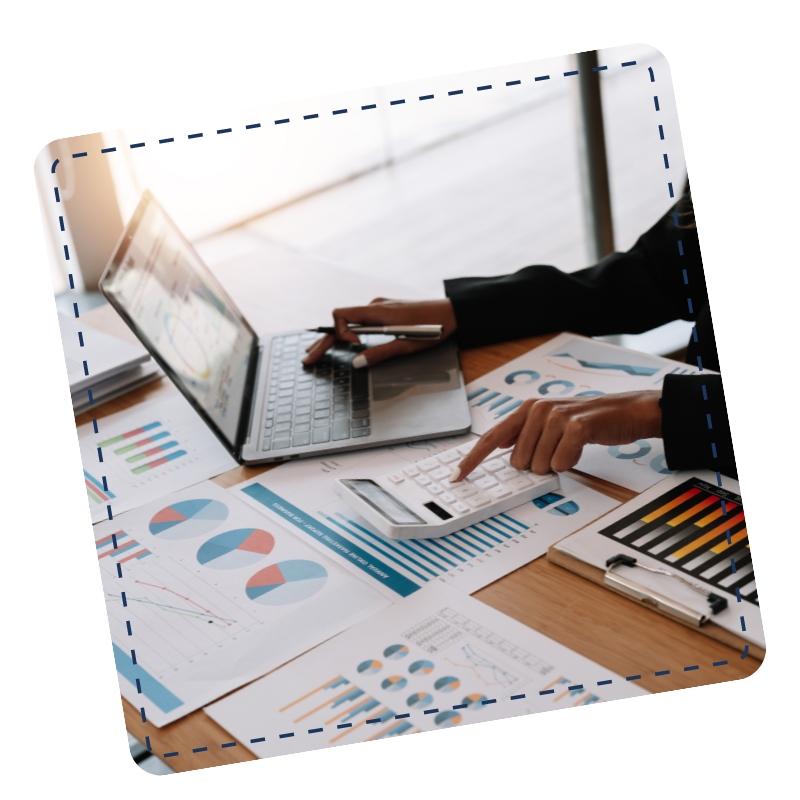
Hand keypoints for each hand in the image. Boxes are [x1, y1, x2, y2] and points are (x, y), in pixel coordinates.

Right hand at [302, 298, 457, 367]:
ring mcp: (378, 308)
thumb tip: (357, 363)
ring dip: (332, 337)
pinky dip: (345, 332)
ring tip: (316, 352)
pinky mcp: (384, 312)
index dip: (340, 332)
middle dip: (324, 341)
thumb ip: (381, 353)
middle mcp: (374, 307)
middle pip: (340, 322)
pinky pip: (358, 321)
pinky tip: (340, 343)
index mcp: (378, 311)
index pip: (342, 315)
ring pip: (347, 321)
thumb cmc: (435, 327)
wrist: (453, 312)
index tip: (353, 347)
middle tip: (309, 359)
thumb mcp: (408, 345)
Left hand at [452, 391, 662, 479]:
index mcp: (527, 409)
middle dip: (537, 465)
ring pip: (539, 465)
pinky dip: (570, 463)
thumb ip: (523, 435)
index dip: (473, 458)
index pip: (492, 437)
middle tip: (556, 450)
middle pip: (518, 461)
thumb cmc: (585, 422)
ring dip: (556, 464)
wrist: (622, 412)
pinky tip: (579, 448)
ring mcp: (556, 416)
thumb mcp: (549, 423)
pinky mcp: (575, 427)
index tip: (457, 474)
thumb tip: (500, 449)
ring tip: (569, 447)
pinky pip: (560, 463)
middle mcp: (537, 409)